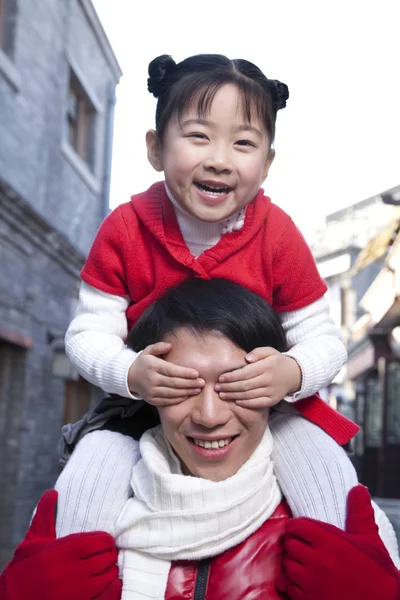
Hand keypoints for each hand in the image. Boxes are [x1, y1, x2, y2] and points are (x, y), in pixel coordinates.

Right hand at [0, 490, 121, 599]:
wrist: (12, 599)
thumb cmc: (24, 568)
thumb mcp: (33, 540)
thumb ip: (46, 515)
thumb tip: (52, 492)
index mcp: (65, 551)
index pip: (101, 541)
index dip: (106, 541)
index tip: (105, 541)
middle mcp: (73, 571)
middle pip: (107, 559)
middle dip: (109, 556)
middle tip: (107, 554)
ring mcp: (77, 592)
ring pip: (108, 578)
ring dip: (110, 572)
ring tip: (106, 568)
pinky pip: (105, 597)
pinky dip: (110, 590)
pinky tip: (107, 585)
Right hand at [128, 342, 204, 405]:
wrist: (129, 377)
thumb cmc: (143, 362)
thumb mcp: (148, 351)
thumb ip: (159, 347)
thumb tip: (170, 345)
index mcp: (152, 366)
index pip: (171, 371)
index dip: (185, 373)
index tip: (196, 373)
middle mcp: (151, 380)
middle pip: (174, 383)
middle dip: (190, 383)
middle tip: (202, 383)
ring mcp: (151, 391)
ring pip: (172, 393)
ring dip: (186, 392)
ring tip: (198, 389)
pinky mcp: (151, 399)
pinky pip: (167, 401)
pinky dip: (178, 399)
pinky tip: (187, 395)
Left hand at [215, 347, 300, 407]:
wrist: (294, 374)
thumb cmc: (277, 362)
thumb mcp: (270, 351)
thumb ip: (258, 352)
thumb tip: (246, 358)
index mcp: (266, 366)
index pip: (245, 373)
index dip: (231, 377)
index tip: (220, 378)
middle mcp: (269, 380)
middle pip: (244, 385)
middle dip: (228, 387)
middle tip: (217, 388)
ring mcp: (271, 391)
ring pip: (249, 395)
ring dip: (233, 396)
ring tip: (222, 395)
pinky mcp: (273, 400)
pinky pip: (257, 403)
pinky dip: (246, 403)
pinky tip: (236, 401)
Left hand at [276, 484, 399, 599]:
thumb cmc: (377, 573)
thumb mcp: (370, 539)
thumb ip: (360, 512)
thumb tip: (359, 489)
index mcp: (328, 540)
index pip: (297, 525)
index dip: (296, 526)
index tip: (300, 529)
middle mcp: (316, 560)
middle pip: (289, 544)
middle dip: (294, 543)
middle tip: (303, 546)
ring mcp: (311, 582)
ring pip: (287, 565)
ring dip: (292, 562)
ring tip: (304, 563)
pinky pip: (287, 586)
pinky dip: (291, 583)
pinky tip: (302, 582)